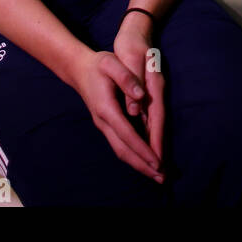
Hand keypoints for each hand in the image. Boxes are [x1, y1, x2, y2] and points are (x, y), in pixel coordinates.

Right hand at [67, 50, 163, 182]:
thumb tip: (140, 97)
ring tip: (157, 175)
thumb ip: (126, 78)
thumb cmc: (98, 64)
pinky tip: (145, 161)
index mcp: (106, 108)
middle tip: (162, 178)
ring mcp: (103, 126)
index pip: (127, 134)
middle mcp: (103, 122)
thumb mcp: (111, 63)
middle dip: (142, 165)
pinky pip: (120, 145)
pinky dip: (133, 156)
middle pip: (123, 150)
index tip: (157, 162)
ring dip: (138, 164)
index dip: (142, 149)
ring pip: (121, 151)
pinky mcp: (106, 126)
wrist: (79, 69)